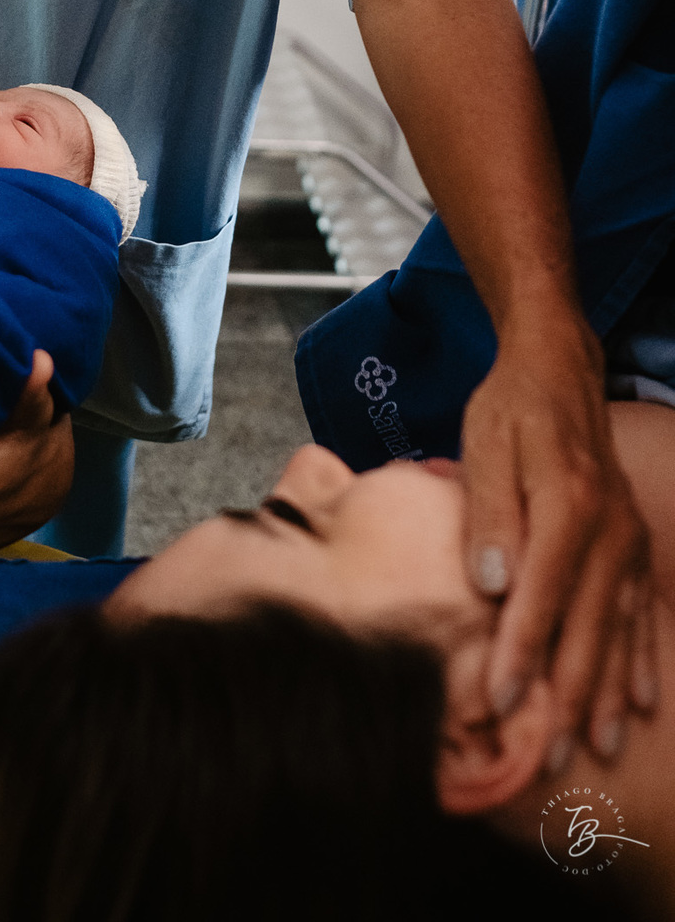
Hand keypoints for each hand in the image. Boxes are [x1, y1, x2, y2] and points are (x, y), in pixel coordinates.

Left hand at [461, 317, 656, 765]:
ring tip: (600, 748)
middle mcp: (609, 527)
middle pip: (588, 624)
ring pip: (621, 628)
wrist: (560, 371)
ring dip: (610, 692)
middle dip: (568, 694)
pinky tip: (641, 702)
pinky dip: (643, 659)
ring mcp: (629, 539)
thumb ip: (488, 516)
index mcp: (566, 502)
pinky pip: (644, 612)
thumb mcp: (484, 447)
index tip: (501, 701)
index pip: (540, 592)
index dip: (521, 651)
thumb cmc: (511, 410)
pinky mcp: (636, 544)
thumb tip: (491, 584)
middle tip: (550, 756)